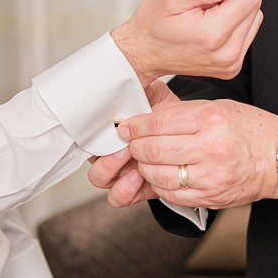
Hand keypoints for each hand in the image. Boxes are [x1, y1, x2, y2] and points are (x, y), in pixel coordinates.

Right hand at [88, 81, 177, 205]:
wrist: (190, 131)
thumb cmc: (166, 112)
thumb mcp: (153, 93)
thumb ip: (138, 88)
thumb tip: (123, 81)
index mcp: (108, 132)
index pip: (87, 136)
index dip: (92, 136)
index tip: (112, 132)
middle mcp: (109, 154)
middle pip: (92, 163)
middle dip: (107, 159)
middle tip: (126, 149)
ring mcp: (120, 173)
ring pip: (101, 181)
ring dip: (116, 174)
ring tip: (137, 165)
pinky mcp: (135, 189)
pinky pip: (119, 197)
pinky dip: (126, 189)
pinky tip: (142, 176)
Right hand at [110, 0, 262, 87]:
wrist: (142, 54)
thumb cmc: (152, 25)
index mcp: (214, 35)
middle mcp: (227, 54)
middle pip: (253, 8)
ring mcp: (231, 64)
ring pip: (253, 19)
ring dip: (234, 8)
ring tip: (206, 11)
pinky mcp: (231, 66)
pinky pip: (246, 33)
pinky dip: (232, 22)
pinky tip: (210, 23)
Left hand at [117, 100, 277, 208]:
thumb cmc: (250, 128)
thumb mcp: (217, 107)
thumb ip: (181, 113)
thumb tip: (144, 118)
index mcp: (210, 120)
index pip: (158, 124)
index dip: (135, 126)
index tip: (125, 127)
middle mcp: (210, 149)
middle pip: (153, 151)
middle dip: (134, 147)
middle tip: (130, 143)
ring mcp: (211, 177)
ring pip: (158, 176)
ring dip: (145, 168)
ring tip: (146, 160)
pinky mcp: (212, 197)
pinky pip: (173, 195)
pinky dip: (160, 185)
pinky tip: (162, 175)